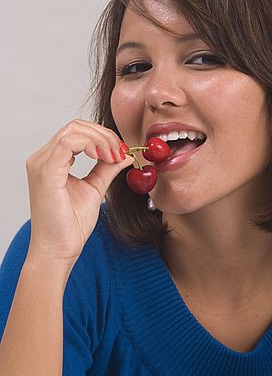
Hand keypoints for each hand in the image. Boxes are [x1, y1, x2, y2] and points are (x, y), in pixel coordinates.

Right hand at [25, 119, 134, 263]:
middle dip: (104, 135)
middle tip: (120, 152)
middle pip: (75, 126)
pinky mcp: (46, 172)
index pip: (77, 132)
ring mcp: (41, 164)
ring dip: (101, 139)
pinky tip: (104, 158)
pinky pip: (68, 143)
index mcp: (51, 161)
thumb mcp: (95, 188)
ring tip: (114, 157)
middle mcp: (42, 159)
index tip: (121, 151)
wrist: (60, 249)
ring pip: (73, 131)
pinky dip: (91, 145)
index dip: (103, 136)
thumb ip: (107, 168)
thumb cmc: (71, 224)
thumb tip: (126, 154)